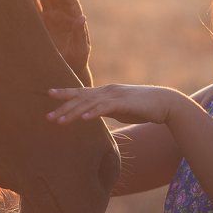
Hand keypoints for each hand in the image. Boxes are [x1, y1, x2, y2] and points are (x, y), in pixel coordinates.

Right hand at [29, 0, 90, 85]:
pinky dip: (33, 0)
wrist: (66, 71)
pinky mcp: (42, 26)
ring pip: (48, 1)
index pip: (69, 2)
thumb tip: (82, 17)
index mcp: (74, 21)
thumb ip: (79, 34)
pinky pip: (38, 9)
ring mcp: (52, 21)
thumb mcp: (79, 50)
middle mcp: (63, 18)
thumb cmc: (75, 62)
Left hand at [46, 84, 185, 125]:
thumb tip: (93, 115)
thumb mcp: (120, 109)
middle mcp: (107, 91)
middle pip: (81, 98)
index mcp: (105, 92)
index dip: (65, 93)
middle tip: (48, 117)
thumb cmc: (143, 107)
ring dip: (73, 112)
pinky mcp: (124, 103)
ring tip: (60, 121)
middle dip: (63, 108)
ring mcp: (115, 95)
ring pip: (89, 103)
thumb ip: (105, 110)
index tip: (49, 94)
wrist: (165, 103)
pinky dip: (94, 112)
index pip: (81, 92)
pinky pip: (106, 108)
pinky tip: (84, 118)